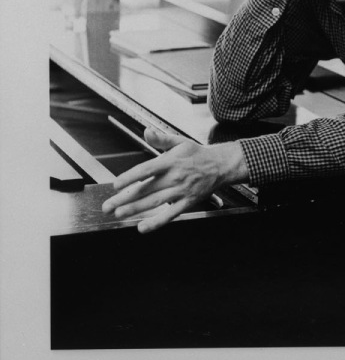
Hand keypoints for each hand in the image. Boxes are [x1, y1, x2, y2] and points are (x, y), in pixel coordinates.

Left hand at [101, 128, 247, 232]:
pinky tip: (142, 227)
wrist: (221, 165)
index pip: (146, 170)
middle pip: (146, 189)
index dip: (130, 177)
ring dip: (135, 210)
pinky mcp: (187, 203)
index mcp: (171, 161)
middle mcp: (175, 177)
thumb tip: (147, 131)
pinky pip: (170, 215)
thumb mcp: (180, 141)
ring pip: (154, 203)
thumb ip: (161, 139)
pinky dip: (156, 222)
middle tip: (108, 206)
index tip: (115, 185)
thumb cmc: (197, 154)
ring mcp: (181, 191)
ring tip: (119, 214)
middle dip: (124, 199)